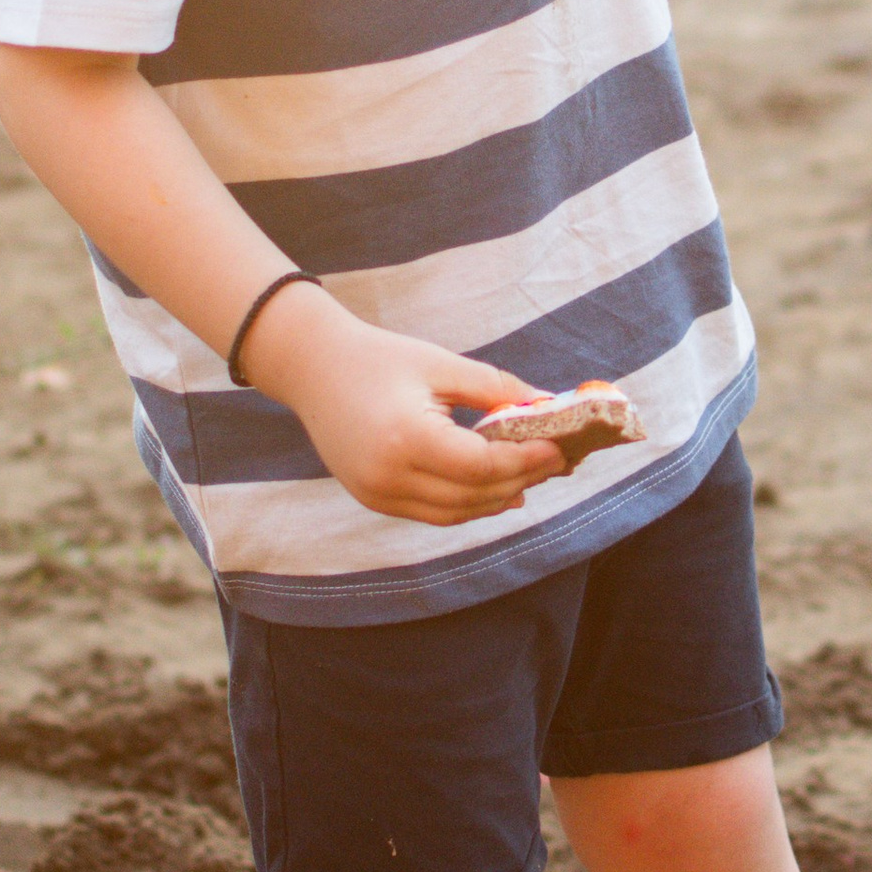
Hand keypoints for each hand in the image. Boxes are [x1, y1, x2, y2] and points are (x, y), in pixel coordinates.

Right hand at [245, 290, 570, 526]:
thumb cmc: (379, 357)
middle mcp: (389, 476)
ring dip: (497, 499)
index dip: (526, 461)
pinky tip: (495, 490)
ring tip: (531, 477)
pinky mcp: (373, 499)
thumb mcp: (441, 364)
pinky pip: (431, 514)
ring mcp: (377, 494)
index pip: (483, 466)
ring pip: (454, 514)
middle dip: (520, 480)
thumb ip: (495, 388)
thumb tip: (546, 405)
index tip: (558, 448)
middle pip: (473, 496)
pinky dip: (467, 505)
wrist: (312, 368)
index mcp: (407, 438)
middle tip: (554, 461)